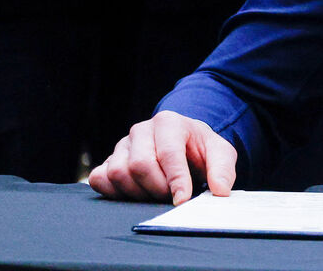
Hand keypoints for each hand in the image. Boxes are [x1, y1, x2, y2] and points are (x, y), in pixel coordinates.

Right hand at [89, 110, 237, 204]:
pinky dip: (114, 192)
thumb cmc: (199, 149)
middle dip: (157, 188)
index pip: (168, 153)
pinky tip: (135, 193)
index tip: (182, 200)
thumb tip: (220, 190)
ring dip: (137, 193)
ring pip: (118, 173)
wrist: (183, 144)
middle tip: (170, 197)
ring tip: (155, 195)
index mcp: (169, 122)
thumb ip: (223, 169)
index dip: (175, 181)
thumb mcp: (220, 153)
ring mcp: (122, 144)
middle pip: (139, 165)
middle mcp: (142, 130)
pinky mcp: (109, 159)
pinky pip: (99, 179)